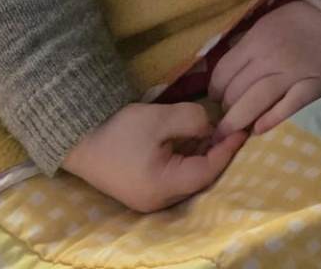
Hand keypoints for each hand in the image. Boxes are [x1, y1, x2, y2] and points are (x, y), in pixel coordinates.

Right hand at [61, 101, 244, 212]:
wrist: (78, 137)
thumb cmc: (120, 128)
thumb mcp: (161, 118)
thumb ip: (194, 121)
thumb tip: (212, 128)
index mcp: (163, 187)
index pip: (208, 171)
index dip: (227, 150)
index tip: (242, 129)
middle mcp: (157, 201)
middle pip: (199, 179)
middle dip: (217, 154)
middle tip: (231, 129)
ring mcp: (148, 199)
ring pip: (188, 179)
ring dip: (202, 157)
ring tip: (215, 132)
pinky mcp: (141, 190)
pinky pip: (173, 178)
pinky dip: (187, 160)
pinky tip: (193, 140)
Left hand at [210, 0, 320, 137]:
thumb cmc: (299, 19)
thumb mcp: (265, 23)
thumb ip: (244, 46)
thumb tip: (224, 72)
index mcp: (256, 41)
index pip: (223, 73)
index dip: (215, 90)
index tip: (218, 98)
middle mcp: (270, 58)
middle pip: (235, 91)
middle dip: (226, 109)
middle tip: (228, 117)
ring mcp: (292, 74)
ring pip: (255, 102)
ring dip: (239, 120)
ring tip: (234, 131)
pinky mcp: (313, 86)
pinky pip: (287, 108)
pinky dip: (270, 120)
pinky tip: (259, 129)